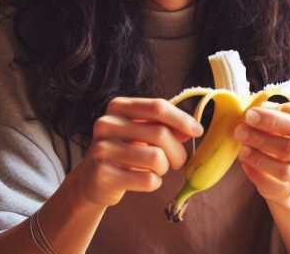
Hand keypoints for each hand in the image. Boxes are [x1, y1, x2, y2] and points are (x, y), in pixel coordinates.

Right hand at [72, 97, 203, 207]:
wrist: (92, 180)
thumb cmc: (124, 151)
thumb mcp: (142, 132)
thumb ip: (165, 126)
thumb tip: (192, 129)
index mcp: (118, 107)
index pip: (157, 107)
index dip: (181, 119)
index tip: (198, 131)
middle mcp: (106, 124)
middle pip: (160, 133)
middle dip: (178, 151)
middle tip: (179, 162)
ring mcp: (101, 149)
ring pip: (156, 158)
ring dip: (164, 168)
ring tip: (156, 170)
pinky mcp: (103, 175)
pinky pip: (148, 180)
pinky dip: (154, 182)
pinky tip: (143, 180)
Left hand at [234, 102, 289, 204]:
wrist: (283, 164)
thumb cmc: (285, 133)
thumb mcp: (285, 118)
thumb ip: (278, 112)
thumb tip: (262, 109)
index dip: (274, 120)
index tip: (251, 114)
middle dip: (262, 138)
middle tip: (240, 129)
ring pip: (284, 171)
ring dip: (259, 158)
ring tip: (242, 147)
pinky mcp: (289, 193)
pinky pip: (273, 187)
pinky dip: (257, 174)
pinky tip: (244, 162)